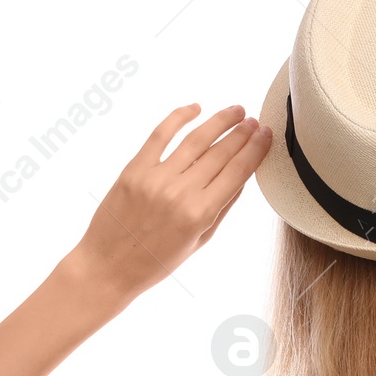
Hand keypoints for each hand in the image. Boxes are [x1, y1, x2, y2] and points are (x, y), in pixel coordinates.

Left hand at [69, 103, 271, 304]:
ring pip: (195, 139)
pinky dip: (179, 117)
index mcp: (200, 214)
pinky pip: (160, 134)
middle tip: (255, 121)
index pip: (237, 173)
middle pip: (220, 153)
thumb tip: (241, 178)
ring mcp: (156, 178)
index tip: (267, 135)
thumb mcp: (199, 242)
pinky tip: (195, 108)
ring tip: (236, 111)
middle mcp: (180, 192)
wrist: (109, 267)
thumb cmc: (156, 262)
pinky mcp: (134, 169)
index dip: (255, 150)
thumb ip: (221, 209)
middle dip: (242, 134)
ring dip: (219, 121)